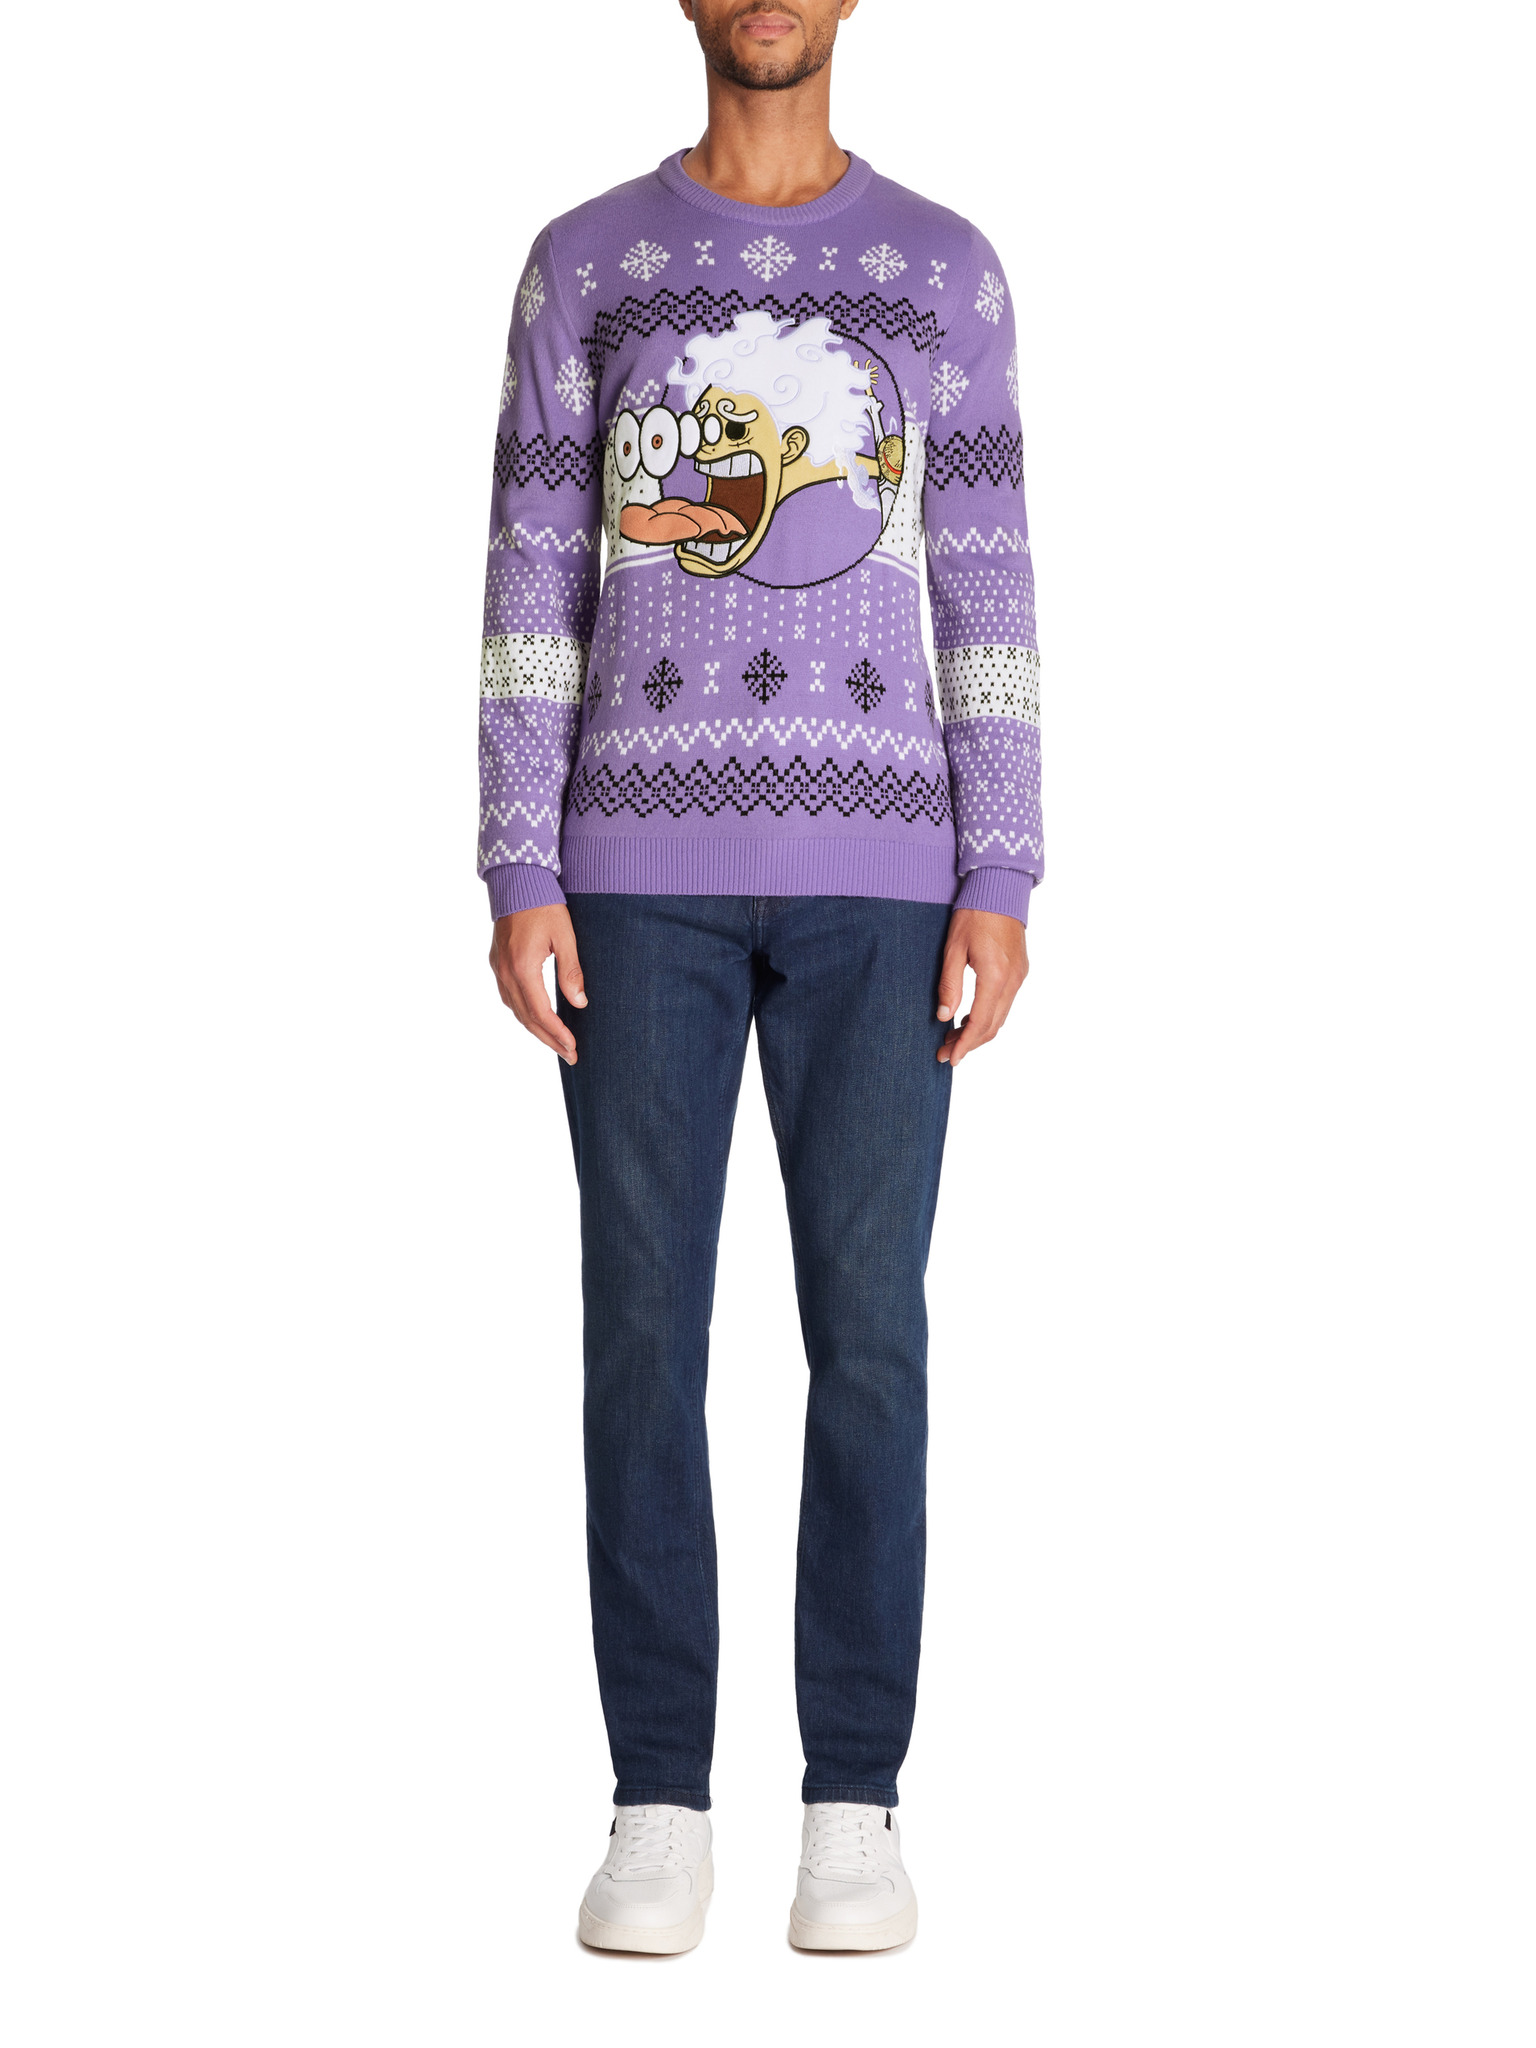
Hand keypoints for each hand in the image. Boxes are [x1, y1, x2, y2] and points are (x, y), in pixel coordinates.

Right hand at [489, 905, 586, 1063]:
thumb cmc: (544, 906)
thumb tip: (579, 1004)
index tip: (573, 1047)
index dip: (557, 1033)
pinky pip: (508, 997)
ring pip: (515, 1010)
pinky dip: (523, 1013)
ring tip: (557, 1043)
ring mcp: (497, 968)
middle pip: (526, 1018)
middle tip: (570, 1055)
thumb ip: (571, 971)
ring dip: (535, 1030)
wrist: (517, 881)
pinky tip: (537, 1019)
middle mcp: (505, 972)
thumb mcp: (565, 936)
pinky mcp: (496, 962)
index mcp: (523, 967)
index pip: (540, 1012)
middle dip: (549, 1039)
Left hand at [936, 908, 1028, 1067]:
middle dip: (969, 1043)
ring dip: (979, 1031)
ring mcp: (1020, 976)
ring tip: (953, 1038)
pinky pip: (1006, 1003)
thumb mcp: (953, 948)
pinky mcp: (1020, 970)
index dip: (964, 1044)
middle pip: (992, 1025)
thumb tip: (943, 1016)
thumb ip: (949, 984)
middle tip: (945, 1052)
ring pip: (1001, 1016)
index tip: (950, 1059)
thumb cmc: (974, 913)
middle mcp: (1012, 980)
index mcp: (995, 976)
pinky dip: (989, 1017)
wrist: (1000, 888)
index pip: (980, 1022)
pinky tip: (970, 1017)